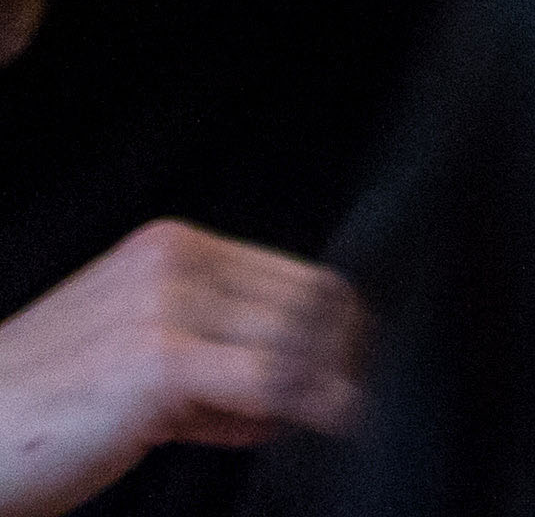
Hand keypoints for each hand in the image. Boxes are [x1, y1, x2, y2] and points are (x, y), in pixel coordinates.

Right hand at [0, 222, 364, 516]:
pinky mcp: (158, 361)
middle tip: (344, 407)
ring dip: (322, 389)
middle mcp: (172, 263)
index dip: (336, 332)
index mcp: (169, 249)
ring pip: (299, 342)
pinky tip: (321, 427)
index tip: (353, 374)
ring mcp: (165, 307)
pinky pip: (273, 382)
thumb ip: (213, 361)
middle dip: (340, 361)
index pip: (298, 278)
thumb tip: (296, 392)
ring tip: (304, 425)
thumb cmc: (39, 411)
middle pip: (312, 305)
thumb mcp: (134, 357)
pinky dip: (313, 406)